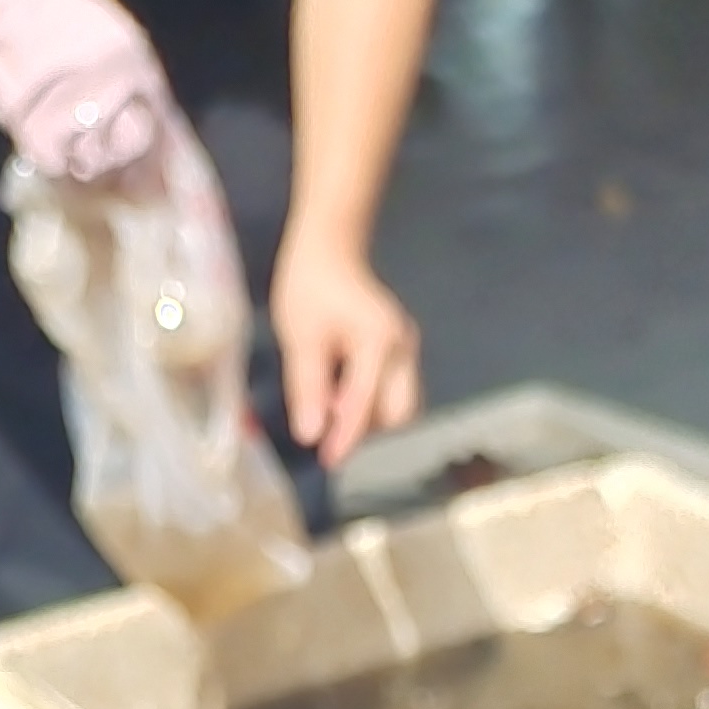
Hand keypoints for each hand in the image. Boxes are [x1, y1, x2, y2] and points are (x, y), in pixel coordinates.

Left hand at [270, 221, 421, 469]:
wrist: (330, 248)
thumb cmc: (310, 286)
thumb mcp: (300, 339)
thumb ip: (307, 388)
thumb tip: (310, 436)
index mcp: (379, 342)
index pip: (365, 405)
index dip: (345, 437)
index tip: (326, 460)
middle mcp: (403, 348)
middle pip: (398, 414)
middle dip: (365, 429)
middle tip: (327, 426)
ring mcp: (407, 350)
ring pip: (400, 407)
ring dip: (368, 418)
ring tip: (330, 402)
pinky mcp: (402, 352)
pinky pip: (394, 392)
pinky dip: (370, 403)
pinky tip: (340, 390)